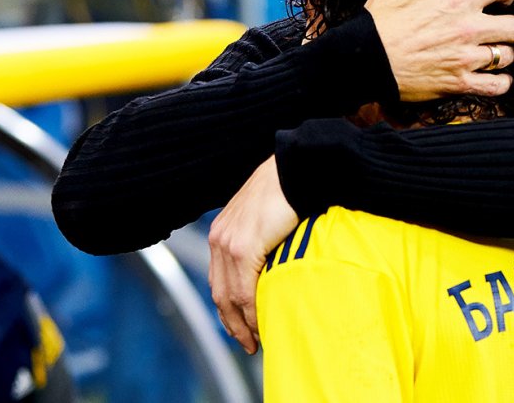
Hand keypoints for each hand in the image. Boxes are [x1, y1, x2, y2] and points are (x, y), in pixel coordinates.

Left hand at [208, 156, 298, 353]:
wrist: (295, 169)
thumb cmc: (288, 189)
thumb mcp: (265, 216)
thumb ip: (261, 237)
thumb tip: (272, 260)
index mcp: (221, 233)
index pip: (218, 280)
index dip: (228, 308)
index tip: (240, 327)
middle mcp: (219, 239)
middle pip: (220, 294)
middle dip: (233, 323)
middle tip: (248, 343)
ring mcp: (229, 243)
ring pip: (231, 296)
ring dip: (243, 323)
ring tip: (257, 340)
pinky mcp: (244, 247)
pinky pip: (245, 289)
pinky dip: (252, 310)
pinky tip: (263, 321)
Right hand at [366, 0, 513, 100]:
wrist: (364, 59)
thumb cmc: (382, 17)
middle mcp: (468, 28)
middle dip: (507, 24)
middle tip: (495, 26)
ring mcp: (465, 59)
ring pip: (508, 55)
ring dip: (502, 53)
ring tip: (489, 50)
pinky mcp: (459, 83)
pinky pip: (497, 86)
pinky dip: (500, 83)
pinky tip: (493, 76)